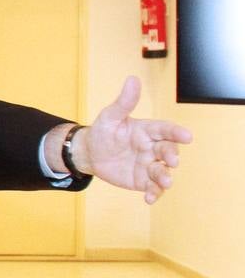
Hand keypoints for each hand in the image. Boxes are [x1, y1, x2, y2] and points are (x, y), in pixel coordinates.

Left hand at [76, 76, 191, 203]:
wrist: (90, 153)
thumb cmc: (103, 131)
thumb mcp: (111, 116)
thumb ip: (124, 102)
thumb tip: (133, 79)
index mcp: (148, 130)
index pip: (166, 130)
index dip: (177, 133)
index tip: (187, 136)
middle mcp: (153, 147)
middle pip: (168, 151)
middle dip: (171, 156)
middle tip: (171, 161)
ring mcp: (149, 164)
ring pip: (162, 171)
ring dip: (165, 177)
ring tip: (164, 182)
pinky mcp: (142, 180)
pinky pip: (152, 187)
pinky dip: (153, 193)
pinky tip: (149, 198)